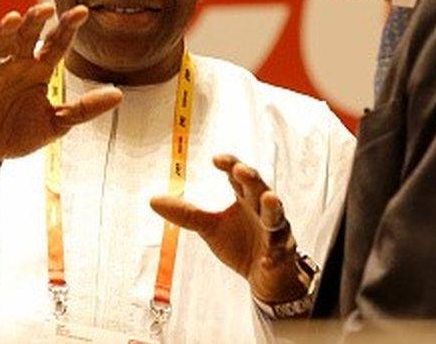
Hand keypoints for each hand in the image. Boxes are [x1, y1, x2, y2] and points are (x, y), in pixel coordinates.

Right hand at [0, 3, 121, 182]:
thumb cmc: (21, 132)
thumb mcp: (58, 122)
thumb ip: (84, 109)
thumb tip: (118, 95)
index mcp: (39, 69)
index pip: (56, 43)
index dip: (67, 27)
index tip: (82, 12)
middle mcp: (17, 64)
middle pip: (26, 35)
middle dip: (35, 19)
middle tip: (46, 9)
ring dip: (3, 31)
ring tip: (12, 19)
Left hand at [150, 154, 309, 303]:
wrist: (264, 276)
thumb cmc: (239, 243)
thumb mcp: (209, 228)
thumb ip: (187, 213)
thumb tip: (153, 200)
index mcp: (245, 198)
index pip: (239, 176)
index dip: (231, 165)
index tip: (216, 159)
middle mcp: (263, 209)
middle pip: (259, 189)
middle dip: (252, 179)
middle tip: (241, 170)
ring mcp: (276, 231)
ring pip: (277, 216)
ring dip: (273, 208)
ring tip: (269, 199)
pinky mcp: (282, 254)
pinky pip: (279, 253)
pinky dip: (272, 256)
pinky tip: (265, 261)